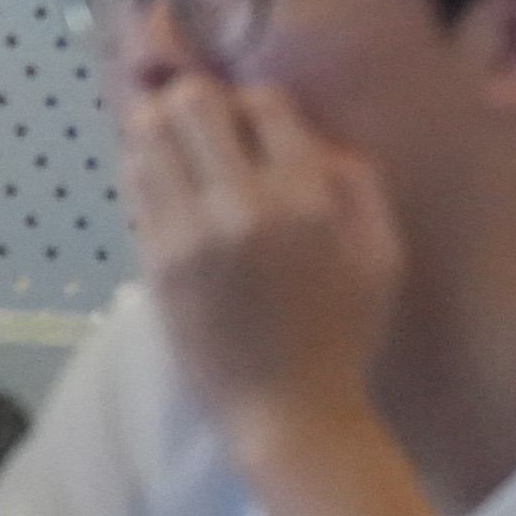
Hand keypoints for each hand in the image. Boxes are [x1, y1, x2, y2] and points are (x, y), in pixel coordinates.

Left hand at [120, 76, 405, 436]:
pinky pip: (134, 185)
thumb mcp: (381, 255)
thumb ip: (360, 182)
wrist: (288, 415)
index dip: (255, 106)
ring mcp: (190, 234)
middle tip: (206, 131)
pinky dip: (147, 175)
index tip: (254, 131)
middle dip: (197, 105)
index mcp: (305, 198)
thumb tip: (316, 137)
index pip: (260, 100)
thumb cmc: (341, 336)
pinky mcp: (156, 263)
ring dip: (162, 134)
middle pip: (190, 101)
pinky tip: (170, 194)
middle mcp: (242, 205)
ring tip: (181, 157)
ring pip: (147, 134)